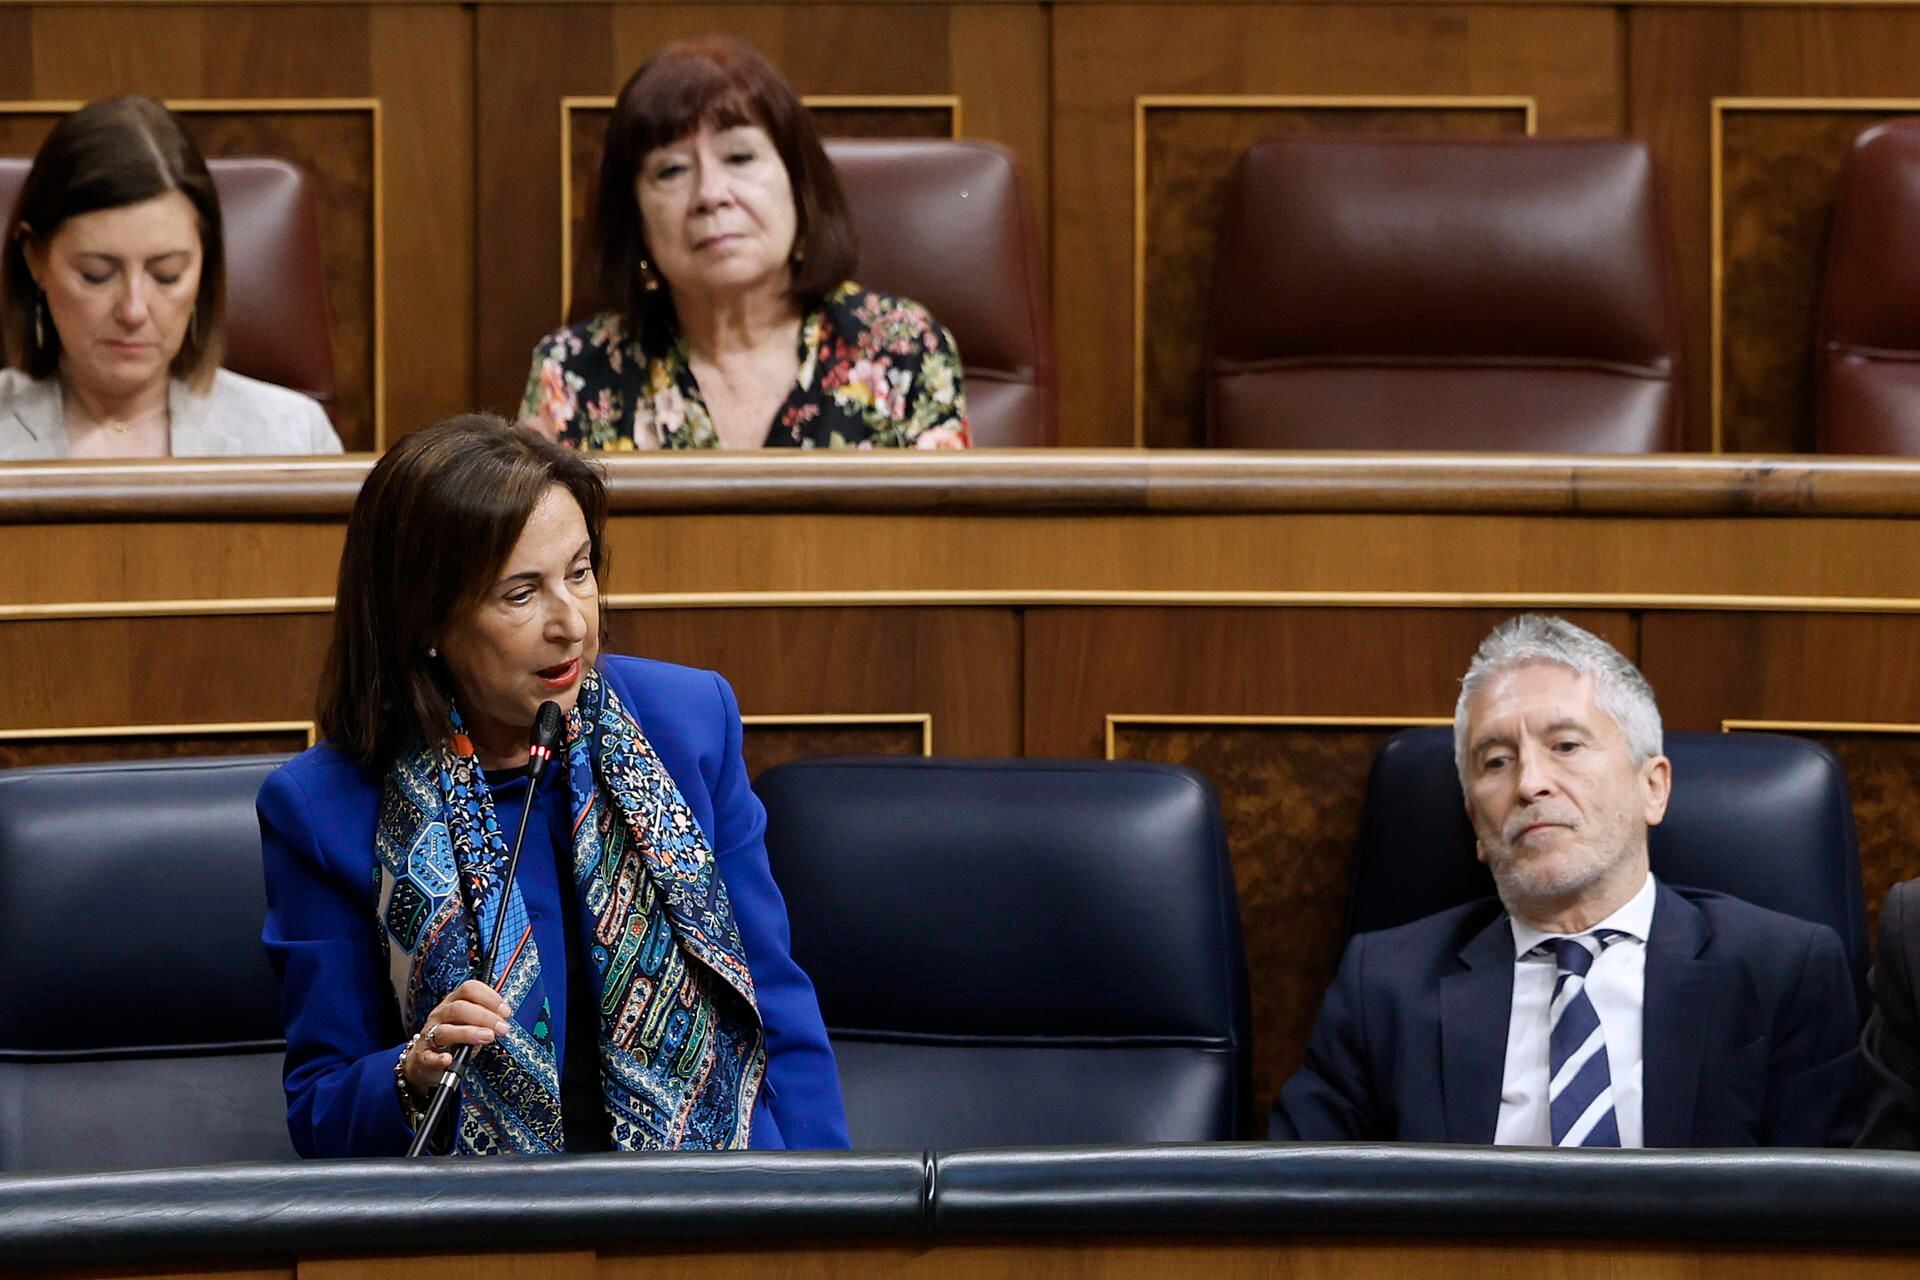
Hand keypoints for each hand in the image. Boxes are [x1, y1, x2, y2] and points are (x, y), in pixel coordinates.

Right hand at [403, 979, 512, 1094]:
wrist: (426, 1060)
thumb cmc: (453, 1040)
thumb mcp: (469, 1024)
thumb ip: (485, 1020)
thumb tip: (505, 1017)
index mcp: (453, 1002)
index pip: (469, 989)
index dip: (489, 997)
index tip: (505, 1011)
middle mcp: (441, 1015)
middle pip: (459, 1008)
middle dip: (484, 1017)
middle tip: (502, 1028)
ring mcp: (430, 1034)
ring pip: (445, 1030)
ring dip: (469, 1033)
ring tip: (488, 1037)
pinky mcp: (423, 1055)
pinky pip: (429, 1056)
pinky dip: (438, 1058)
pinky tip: (448, 1059)